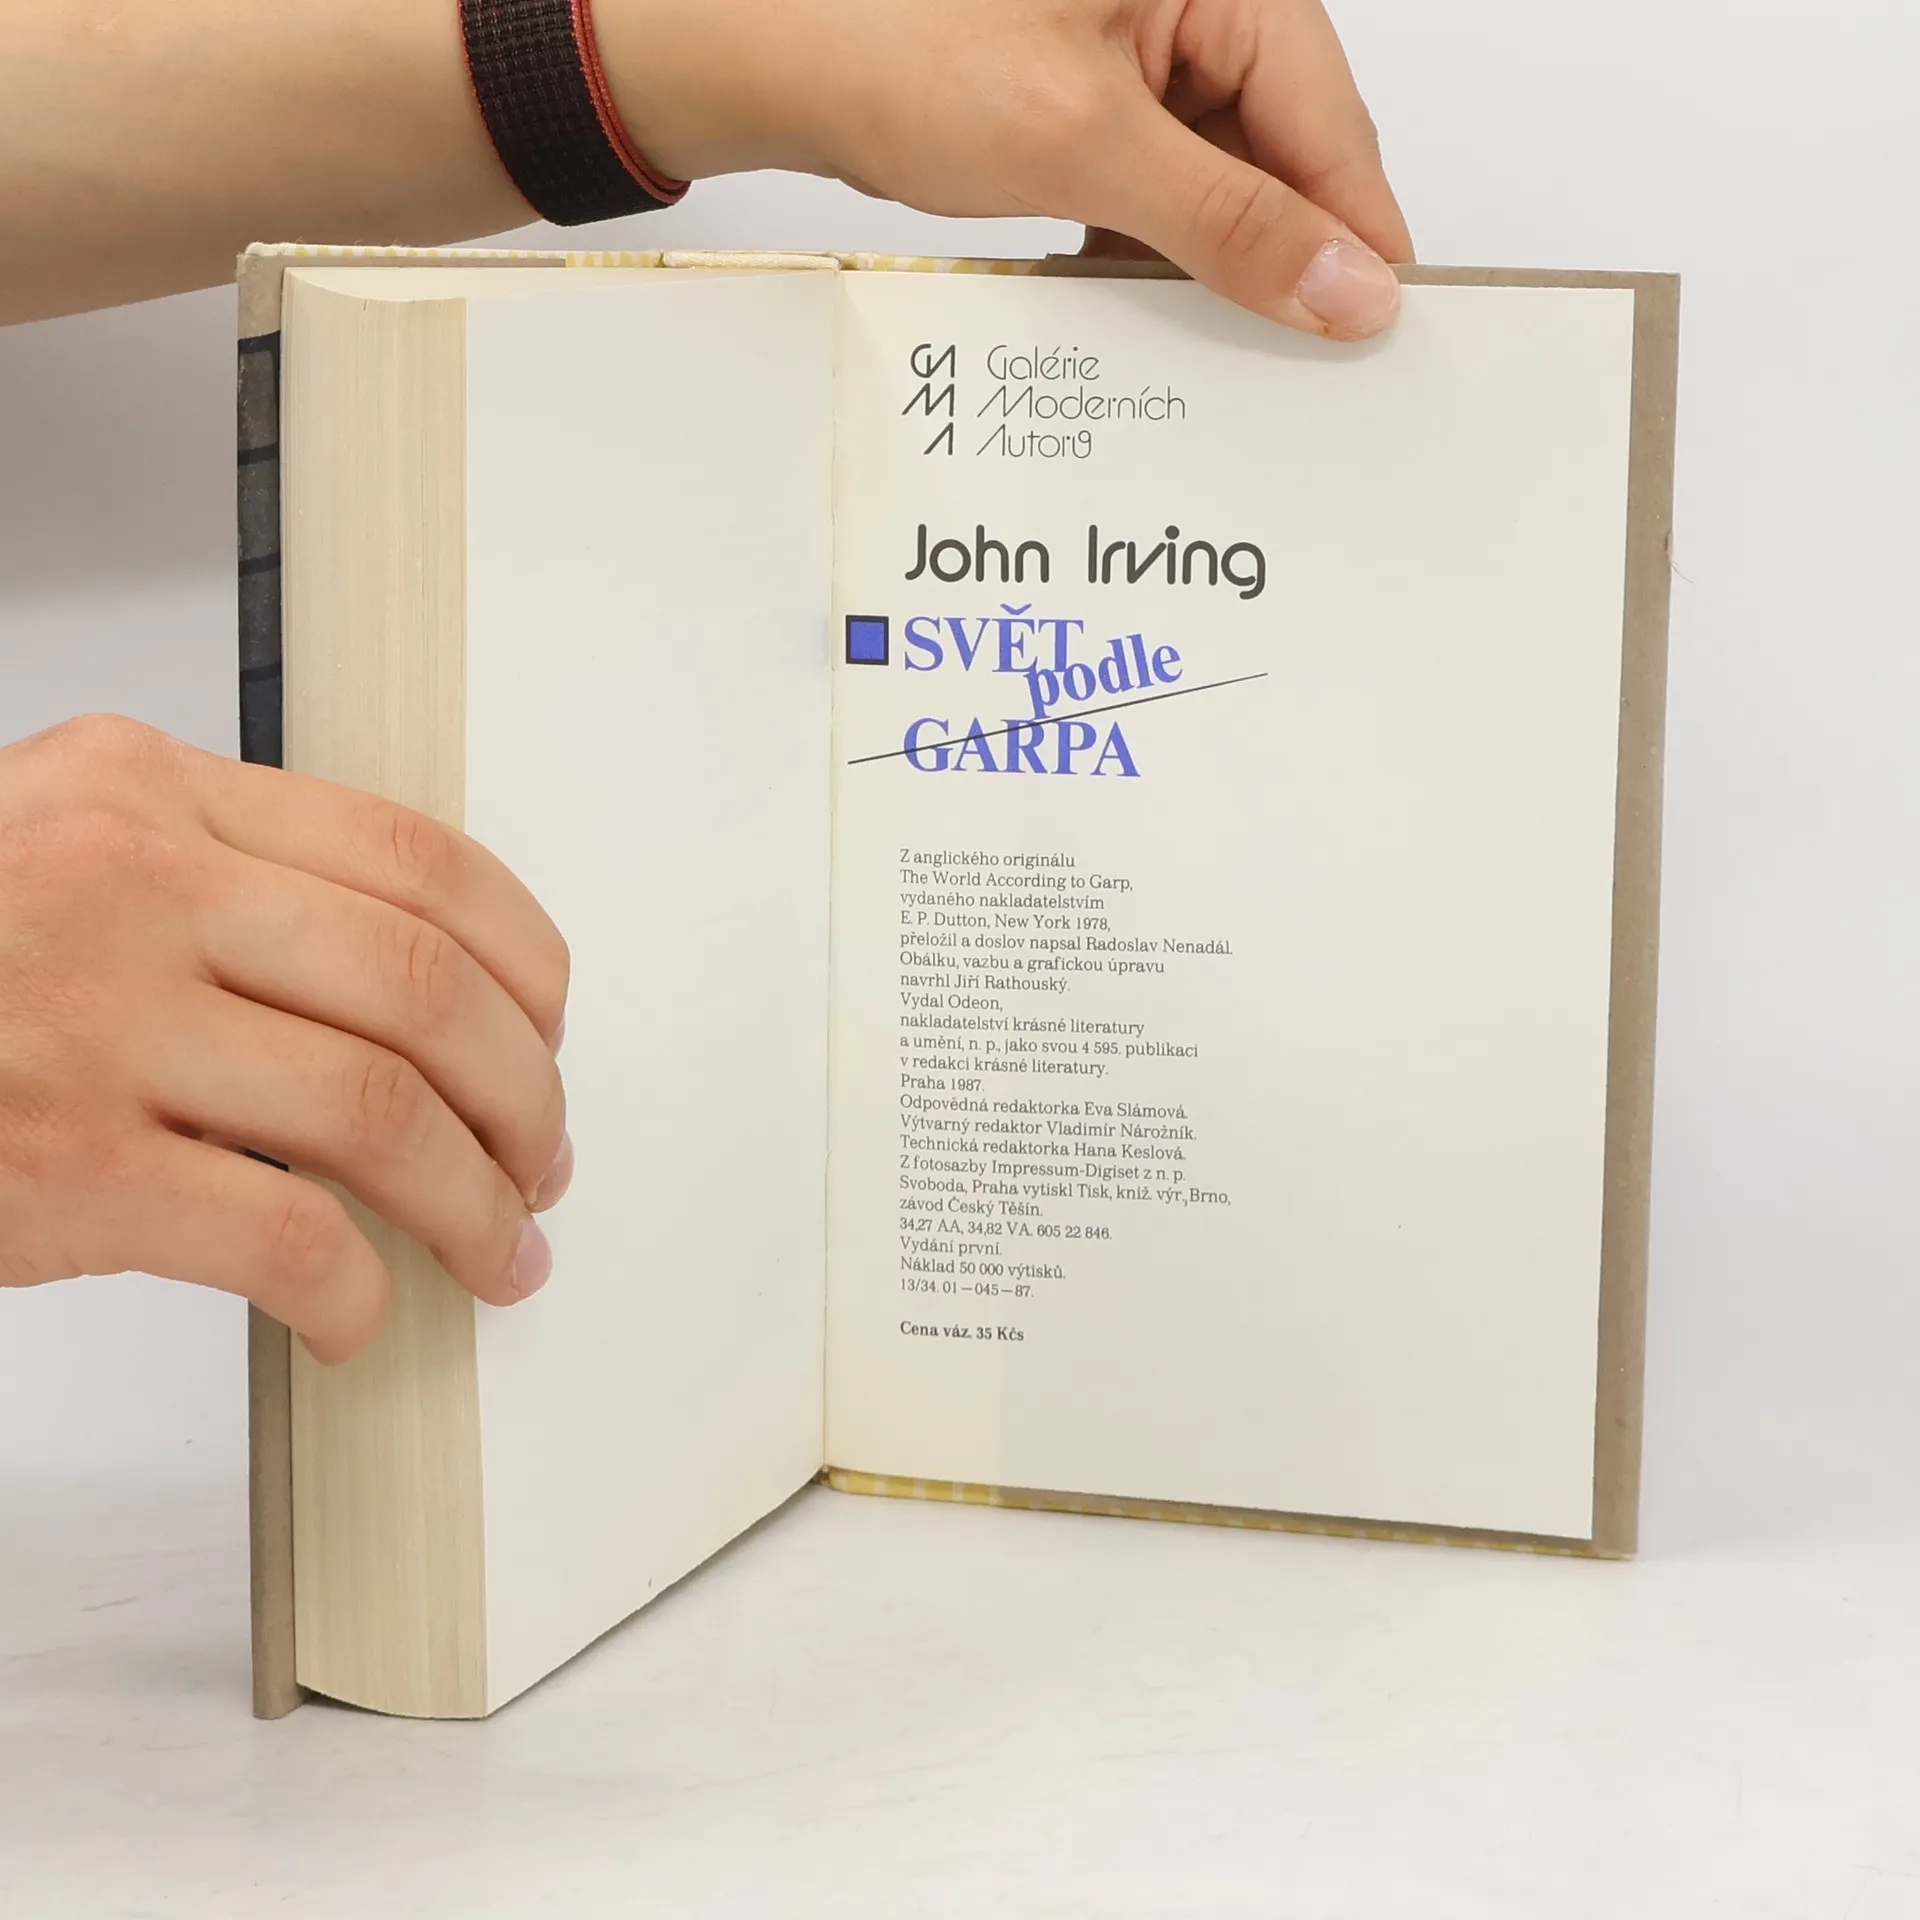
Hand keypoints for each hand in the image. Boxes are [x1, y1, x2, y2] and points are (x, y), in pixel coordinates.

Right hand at [0, 716, 570, 1362]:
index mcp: (151, 792)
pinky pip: (283, 1237)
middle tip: (543, 1156)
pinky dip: (354, 1291)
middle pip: (427, 990)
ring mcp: (94, 1026)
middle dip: (527, 1094)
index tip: (549, 1030)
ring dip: (476, 1202)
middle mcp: (133, 887)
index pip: (419, 863)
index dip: (526, 964)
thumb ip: (225, 881)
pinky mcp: (62, 1167)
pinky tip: (361, 1313)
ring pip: (382, 1113)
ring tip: (501, 1247)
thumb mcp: (60, 851)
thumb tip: (414, 990)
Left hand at [4, 0, 1405, 328]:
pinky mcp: (1082, 100)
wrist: (766, 55)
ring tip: (1200, 335)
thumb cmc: (893, 42)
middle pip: (1278, 149)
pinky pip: (1149, 184)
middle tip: (1291, 357)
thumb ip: (1228, 220)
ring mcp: (1132, 52)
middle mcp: (1184, 4)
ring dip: (1204, 258)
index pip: (1328, 116)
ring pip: (1213, 176)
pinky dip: (1146, 246)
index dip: (1353, 231)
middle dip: (1276, 251)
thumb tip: (1344, 282)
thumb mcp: (1084, 142)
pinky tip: (1129, 295)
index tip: (1375, 326)